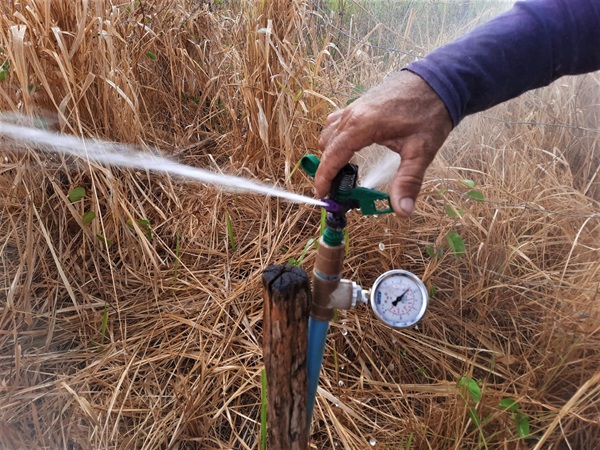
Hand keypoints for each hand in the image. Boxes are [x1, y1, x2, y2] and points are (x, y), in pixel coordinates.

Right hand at [315, 70, 452, 216]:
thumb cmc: (430, 112)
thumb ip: (408, 181)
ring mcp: (355, 106)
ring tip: (342, 172)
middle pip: (327, 146)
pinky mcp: (361, 103)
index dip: (323, 177)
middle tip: (337, 190)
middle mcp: (352, 114)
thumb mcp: (421, 150)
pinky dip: (336, 138)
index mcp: (362, 125)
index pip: (332, 156)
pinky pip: (337, 122)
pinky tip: (351, 149)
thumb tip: (402, 211)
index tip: (321, 195)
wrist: (439, 79)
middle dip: (327, 169)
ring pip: (329, 132)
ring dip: (330, 152)